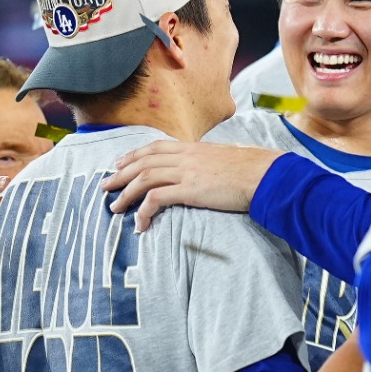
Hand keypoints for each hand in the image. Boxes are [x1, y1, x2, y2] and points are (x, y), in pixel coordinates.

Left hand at [101, 140, 284, 232]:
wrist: (265, 174)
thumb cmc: (252, 169)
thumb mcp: (226, 158)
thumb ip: (209, 162)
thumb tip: (205, 171)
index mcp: (193, 147)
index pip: (155, 147)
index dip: (134, 155)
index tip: (120, 163)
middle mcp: (185, 156)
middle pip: (143, 162)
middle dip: (120, 174)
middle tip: (105, 187)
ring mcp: (186, 172)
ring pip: (144, 179)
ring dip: (125, 194)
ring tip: (115, 209)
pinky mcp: (189, 190)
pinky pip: (156, 199)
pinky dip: (143, 212)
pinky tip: (141, 224)